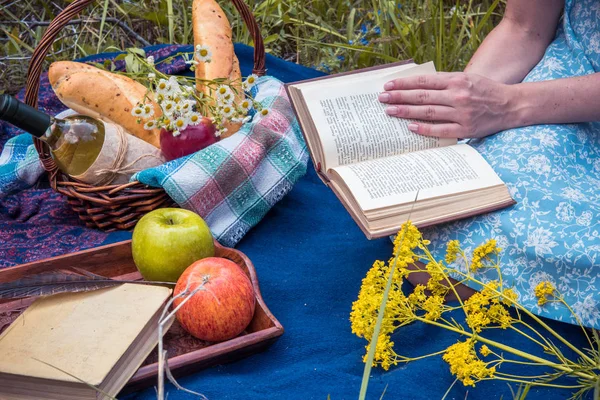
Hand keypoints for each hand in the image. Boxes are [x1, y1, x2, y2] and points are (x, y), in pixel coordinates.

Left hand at [378, 72, 515, 137]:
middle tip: (381, 99)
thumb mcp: (466, 79)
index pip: (424, 81)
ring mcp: (461, 112)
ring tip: (390, 112)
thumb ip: (444, 83)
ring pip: (428, 112)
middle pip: (422, 96)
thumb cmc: (485, 91)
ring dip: (406, 112)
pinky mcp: (466, 128)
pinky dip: (424, 129)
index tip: (388, 86)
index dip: (404, 84)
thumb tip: (417, 87)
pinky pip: (441, 130)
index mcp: (456, 80)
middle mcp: (457, 95)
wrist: (511, 105)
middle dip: (399, 97)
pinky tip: (410, 127)